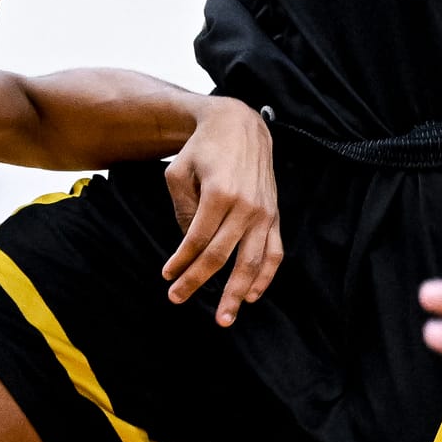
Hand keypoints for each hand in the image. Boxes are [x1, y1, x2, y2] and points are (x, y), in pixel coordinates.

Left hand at [161, 98, 280, 326]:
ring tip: (224, 318)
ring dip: (236, 293)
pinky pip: (274, 252)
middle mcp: (245, 206)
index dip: (181, 263)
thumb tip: (188, 246)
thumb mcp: (179, 171)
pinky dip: (265, 277)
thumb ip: (183, 208)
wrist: (240, 124)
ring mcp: (264, 213)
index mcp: (219, 193)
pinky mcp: (274, 215)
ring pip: (251, 262)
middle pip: (219, 256)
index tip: (167, 276)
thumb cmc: (204, 148)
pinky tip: (252, 295)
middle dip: (197, 282)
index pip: (196, 240)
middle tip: (178, 299)